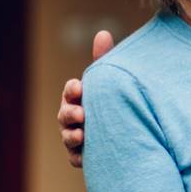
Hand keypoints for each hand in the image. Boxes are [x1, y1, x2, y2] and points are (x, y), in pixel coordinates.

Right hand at [60, 30, 115, 167]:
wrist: (125, 131)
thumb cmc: (112, 99)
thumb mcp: (109, 79)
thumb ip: (104, 59)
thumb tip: (102, 33)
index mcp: (78, 96)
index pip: (70, 90)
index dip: (72, 89)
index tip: (79, 87)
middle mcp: (72, 116)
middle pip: (65, 114)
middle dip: (70, 113)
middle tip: (81, 114)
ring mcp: (74, 136)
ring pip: (68, 137)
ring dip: (72, 136)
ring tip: (82, 135)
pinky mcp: (82, 156)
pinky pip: (76, 158)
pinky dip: (80, 157)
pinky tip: (87, 157)